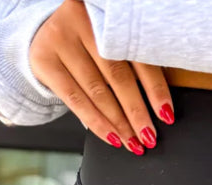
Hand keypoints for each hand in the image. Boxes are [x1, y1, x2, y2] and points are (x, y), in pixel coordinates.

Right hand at [29, 0, 174, 152]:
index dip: (155, 88)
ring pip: (97, 91)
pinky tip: (112, 138)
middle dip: (136, 112)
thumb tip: (161, 108)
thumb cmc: (90, 46)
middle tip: (149, 138)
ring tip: (133, 143)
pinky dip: (97, 123)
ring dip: (119, 123)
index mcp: (107, 13)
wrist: (46, 37)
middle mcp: (82, 20)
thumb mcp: (112, 46)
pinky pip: (75, 100)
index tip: (166, 115)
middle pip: (117, 75)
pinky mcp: (44, 59)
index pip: (137, 56)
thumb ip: (132, 63)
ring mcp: (60, 39)